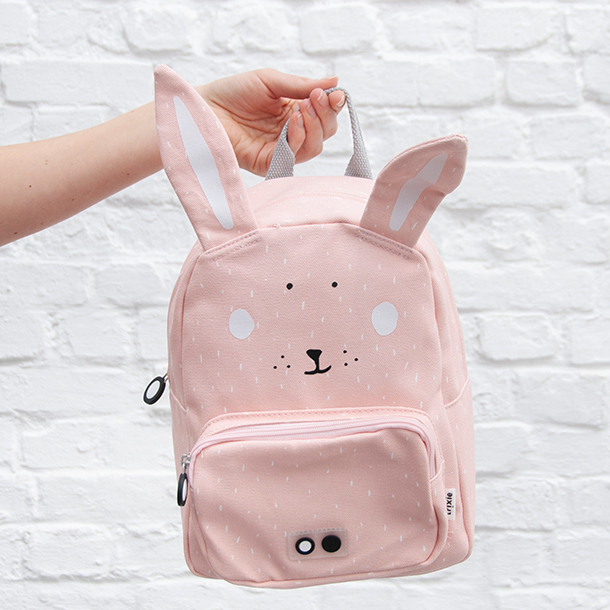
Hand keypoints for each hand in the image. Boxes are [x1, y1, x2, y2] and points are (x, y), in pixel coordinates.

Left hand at [198, 69, 345, 175]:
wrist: (205, 108)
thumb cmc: (232, 93)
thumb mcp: (270, 81)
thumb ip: (301, 85)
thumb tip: (336, 82)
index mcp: (293, 112)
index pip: (324, 114)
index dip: (333, 105)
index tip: (335, 93)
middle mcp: (290, 132)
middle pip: (325, 133)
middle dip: (326, 115)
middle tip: (316, 98)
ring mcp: (281, 149)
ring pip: (314, 147)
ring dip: (314, 127)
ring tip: (302, 109)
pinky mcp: (269, 163)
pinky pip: (294, 156)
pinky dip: (298, 138)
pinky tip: (293, 122)